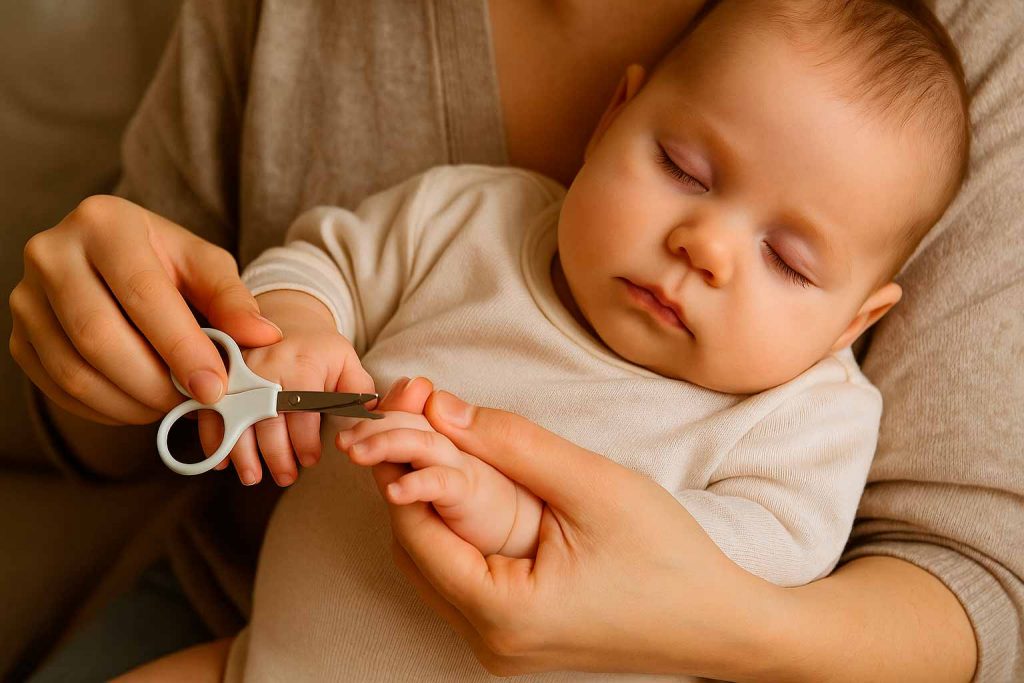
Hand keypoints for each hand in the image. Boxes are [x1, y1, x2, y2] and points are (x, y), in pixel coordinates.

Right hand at [9, 195, 281, 424]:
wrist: (113, 258)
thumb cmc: (165, 260)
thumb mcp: (204, 265)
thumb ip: (232, 299)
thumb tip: (263, 337)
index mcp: (103, 223)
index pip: (142, 295)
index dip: (180, 348)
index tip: (214, 387)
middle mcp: (51, 253)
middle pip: (99, 337)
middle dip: (154, 383)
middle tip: (195, 401)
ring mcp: (26, 297)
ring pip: (74, 370)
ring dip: (130, 402)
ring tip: (171, 404)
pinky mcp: (19, 337)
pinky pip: (57, 389)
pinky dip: (105, 409)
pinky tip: (138, 404)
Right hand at [200, 290, 373, 486]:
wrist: (285, 320)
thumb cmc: (320, 350)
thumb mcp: (346, 361)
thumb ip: (359, 389)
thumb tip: (371, 416)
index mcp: (302, 363)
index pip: (303, 411)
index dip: (305, 442)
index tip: (310, 461)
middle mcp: (267, 366)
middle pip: (268, 420)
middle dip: (276, 456)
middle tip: (286, 477)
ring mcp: (238, 371)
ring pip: (235, 419)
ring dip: (243, 454)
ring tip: (254, 477)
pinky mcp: (219, 376)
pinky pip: (210, 410)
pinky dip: (215, 438)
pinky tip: (224, 461)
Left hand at [373, 386, 786, 679]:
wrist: (722, 623)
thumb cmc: (670, 559)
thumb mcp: (594, 486)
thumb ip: (514, 443)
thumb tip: (441, 410)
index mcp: (501, 612)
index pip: (414, 533)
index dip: (396, 468)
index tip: (396, 414)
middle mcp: (489, 641)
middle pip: (416, 552)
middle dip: (408, 484)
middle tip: (416, 422)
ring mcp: (502, 646)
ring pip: (437, 567)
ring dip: (431, 508)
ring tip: (443, 448)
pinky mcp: (519, 639)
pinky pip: (465, 582)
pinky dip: (459, 534)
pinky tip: (477, 492)